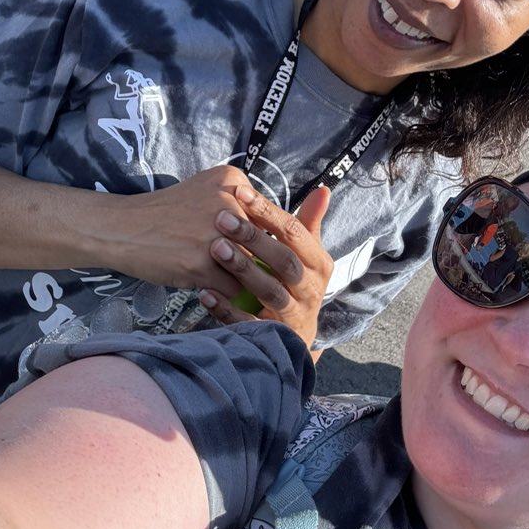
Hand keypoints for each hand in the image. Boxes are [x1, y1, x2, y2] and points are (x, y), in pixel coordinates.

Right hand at [108, 165, 258, 295]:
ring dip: (242, 279)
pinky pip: (233, 289)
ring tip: (229, 280)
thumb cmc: (167, 212)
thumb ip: (240, 202)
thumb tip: (272, 235)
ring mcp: (216, 236)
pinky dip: (225, 293)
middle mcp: (229, 204)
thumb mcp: (206, 189)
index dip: (263, 239)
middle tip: (246, 271)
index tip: (255, 250)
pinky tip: (211, 286)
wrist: (123, 227)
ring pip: (251, 269)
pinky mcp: (202, 265)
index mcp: (234, 182)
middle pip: (263, 245)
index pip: (269, 218)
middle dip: (257, 261)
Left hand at [197, 185, 332, 347]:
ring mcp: (294, 315)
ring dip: (243, 270)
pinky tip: (205, 292)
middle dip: (253, 239)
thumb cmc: (297, 284)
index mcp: (319, 264)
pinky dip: (227, 309)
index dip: (268, 212)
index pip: (295, 233)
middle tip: (221, 218)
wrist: (299, 336)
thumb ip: (308, 224)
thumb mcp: (307, 256)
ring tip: (215, 248)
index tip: (240, 192)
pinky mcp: (275, 338)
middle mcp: (311, 290)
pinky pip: (251, 324)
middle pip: (284, 261)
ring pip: (270, 292)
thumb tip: (323, 190)